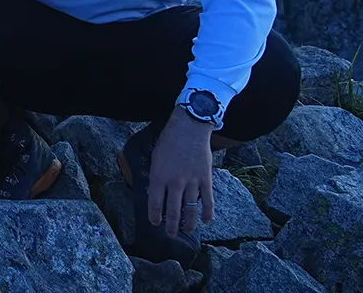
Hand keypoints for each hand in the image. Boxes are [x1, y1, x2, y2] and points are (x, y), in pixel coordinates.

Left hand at [147, 112, 215, 237]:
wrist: (189, 129)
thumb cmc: (169, 141)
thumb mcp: (155, 158)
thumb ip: (155, 177)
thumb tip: (154, 194)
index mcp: (158, 176)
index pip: (155, 203)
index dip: (154, 216)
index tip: (155, 223)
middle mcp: (175, 182)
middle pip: (173, 211)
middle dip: (171, 226)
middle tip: (171, 235)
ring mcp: (192, 182)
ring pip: (190, 210)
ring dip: (188, 223)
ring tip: (186, 231)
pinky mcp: (206, 179)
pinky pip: (208, 201)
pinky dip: (208, 213)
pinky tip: (207, 221)